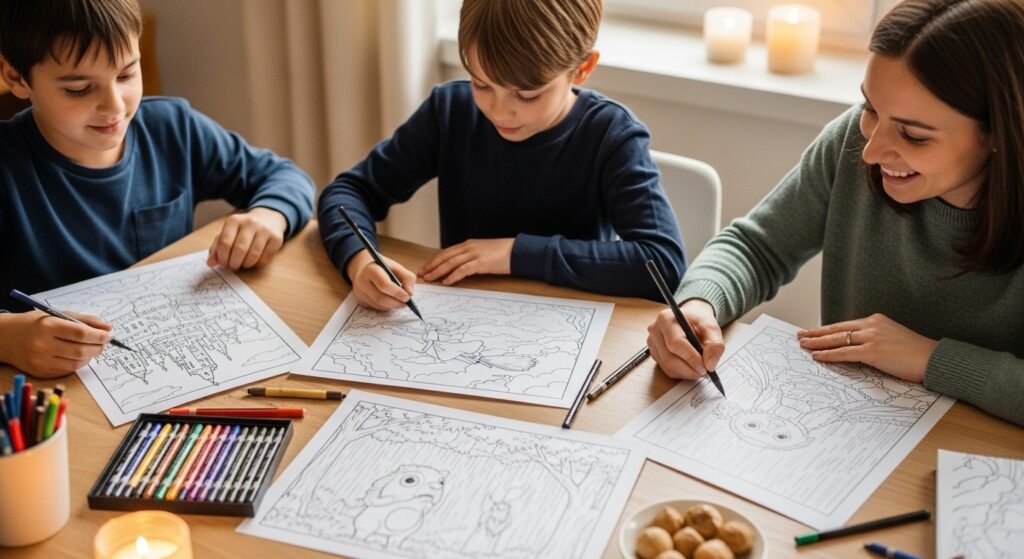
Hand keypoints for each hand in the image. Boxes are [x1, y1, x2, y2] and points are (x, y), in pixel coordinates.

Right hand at [0, 310, 111, 377]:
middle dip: (98, 347)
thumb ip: (85, 320)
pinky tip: (79, 356)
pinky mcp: (41, 373)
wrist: (6, 338)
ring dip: (90, 356)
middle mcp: (42, 345)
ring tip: (93, 348)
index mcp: (47, 326)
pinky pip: (68, 370)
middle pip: (81, 350)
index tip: (108, 335)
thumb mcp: (58, 315)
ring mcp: (41, 361)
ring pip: (77, 363)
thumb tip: (109, 327)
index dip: (98, 335)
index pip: (80, 333)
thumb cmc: (35, 324)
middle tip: (104, 343)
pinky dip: (79, 363)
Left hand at [207, 207, 287, 269]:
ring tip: (243, 263)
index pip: (225, 242)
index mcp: (234, 220)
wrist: (268, 218)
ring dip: (246, 265)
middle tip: (233, 266)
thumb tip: (210, 263)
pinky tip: (254, 260)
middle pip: (239, 250)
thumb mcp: (229, 232)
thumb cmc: (244, 229)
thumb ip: (217, 247)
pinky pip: (265, 258)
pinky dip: (258, 264)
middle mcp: (250, 223)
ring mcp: (265, 230)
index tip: (223, 263)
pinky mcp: (276, 238)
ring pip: (253, 255)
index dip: (222, 257)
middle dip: (234, 263)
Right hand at [347, 250, 417, 310]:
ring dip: (393, 306)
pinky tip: (392, 302)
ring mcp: (360, 293)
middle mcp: (362, 282)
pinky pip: (376, 308)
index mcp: (371, 269)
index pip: (384, 284)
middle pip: (380, 298)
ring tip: (401, 302)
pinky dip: (387, 307)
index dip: (397, 293)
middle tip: (406, 303)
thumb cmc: (383, 268)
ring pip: (379, 305)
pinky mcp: (361, 301)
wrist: (364, 269)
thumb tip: (410, 293)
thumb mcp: (396, 267)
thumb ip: (407, 278)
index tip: (408, 297)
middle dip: (396, 303)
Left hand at [419, 238, 513, 284]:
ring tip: (430, 278)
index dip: (435, 260)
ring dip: (438, 271)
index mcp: (469, 244)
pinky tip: (446, 282)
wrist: (518, 251)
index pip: (447, 252)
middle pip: (445, 256)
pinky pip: (463, 270)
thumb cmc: (503, 253)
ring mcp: (475, 254)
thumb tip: (460, 267)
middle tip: (422, 274)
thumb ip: (471, 256)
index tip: (426, 267)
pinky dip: (453, 276)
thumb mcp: (483, 252)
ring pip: (451, 262)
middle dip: (432, 265)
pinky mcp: (481, 262)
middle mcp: (469, 247)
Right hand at [646, 299, 724, 379]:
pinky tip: (690, 367)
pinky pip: (666, 369)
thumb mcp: (712, 327)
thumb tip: (710, 365)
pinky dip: (681, 373)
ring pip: (668, 367)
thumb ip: (715, 344)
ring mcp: (652, 343)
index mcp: (666, 318)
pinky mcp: (654, 353)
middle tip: (705, 372)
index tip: (705, 368)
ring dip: (686, 373)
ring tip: (700, 369)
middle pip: (669, 358)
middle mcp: (655, 330)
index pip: (675, 343)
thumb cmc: (699, 321)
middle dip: (689, 369)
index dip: (691, 358)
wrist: (691, 318)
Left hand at [797, 313, 937, 382]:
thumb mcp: (890, 339)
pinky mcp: (873, 351)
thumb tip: (854, 349)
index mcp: (875, 321)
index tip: (812, 331)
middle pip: (836, 329)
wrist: (932, 358)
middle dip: (816, 333)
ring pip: (837, 339)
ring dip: (817, 343)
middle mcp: (871, 325)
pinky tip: (817, 356)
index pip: (844, 325)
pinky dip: (829, 354)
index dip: (826, 329)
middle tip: (800, 335)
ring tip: (803, 345)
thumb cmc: (914, 353)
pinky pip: (845, 353)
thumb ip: (872, 340)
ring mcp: (872, 337)